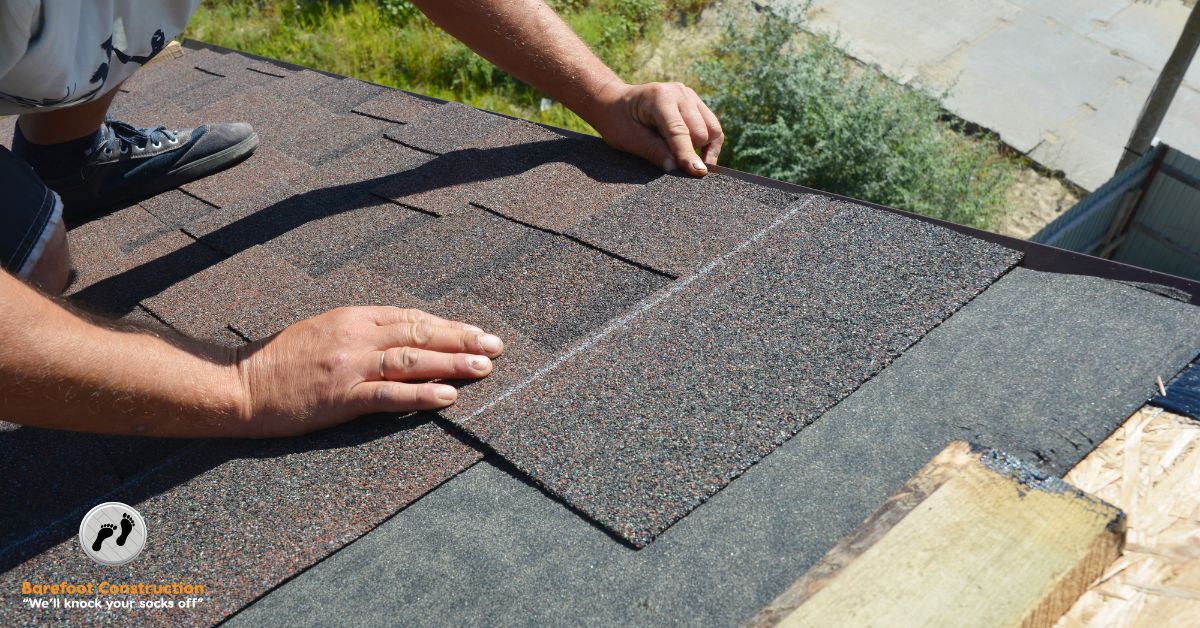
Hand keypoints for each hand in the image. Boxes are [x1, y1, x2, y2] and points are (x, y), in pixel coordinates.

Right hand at [233, 306, 503, 436]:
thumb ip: (363, 331)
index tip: (478, 332)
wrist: (239, 384)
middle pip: (420, 334)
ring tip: (484, 368)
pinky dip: (422, 395)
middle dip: (462, 340)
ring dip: (452, 364)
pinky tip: (448, 397)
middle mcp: (357, 336)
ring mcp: (350, 366)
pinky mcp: (341, 397)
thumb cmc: (281, 360)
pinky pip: (389, 395)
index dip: (449, 326)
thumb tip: (405, 337)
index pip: (412, 318)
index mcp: (354, 317)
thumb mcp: (325, 330)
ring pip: (412, 360)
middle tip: (496, 346)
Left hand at [589, 81, 723, 176]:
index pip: (680, 132)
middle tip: (674, 163)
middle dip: (691, 151)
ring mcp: (689, 95)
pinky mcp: (694, 101)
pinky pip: (712, 126)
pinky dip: (708, 142)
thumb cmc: (616, 120)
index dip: (688, 154)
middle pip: (701, 131)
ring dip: (703, 148)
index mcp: (659, 98)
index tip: (697, 172)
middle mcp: (679, 92)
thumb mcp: (627, 139)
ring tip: (687, 160)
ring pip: (712, 129)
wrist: (613, 101)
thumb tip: (676, 168)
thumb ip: (653, 151)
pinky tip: (697, 154)